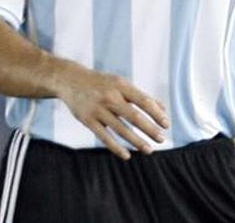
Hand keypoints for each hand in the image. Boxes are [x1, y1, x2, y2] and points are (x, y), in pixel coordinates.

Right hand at [53, 62, 169, 159]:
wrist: (68, 79)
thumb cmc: (100, 83)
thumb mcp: (119, 83)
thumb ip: (140, 96)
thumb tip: (162, 110)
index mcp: (120, 85)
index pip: (143, 101)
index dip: (156, 114)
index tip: (166, 125)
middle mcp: (109, 96)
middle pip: (134, 116)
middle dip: (150, 129)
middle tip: (161, 139)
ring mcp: (97, 109)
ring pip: (121, 129)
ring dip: (137, 141)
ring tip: (149, 150)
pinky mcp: (87, 120)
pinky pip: (104, 136)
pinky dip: (116, 147)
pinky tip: (127, 156)